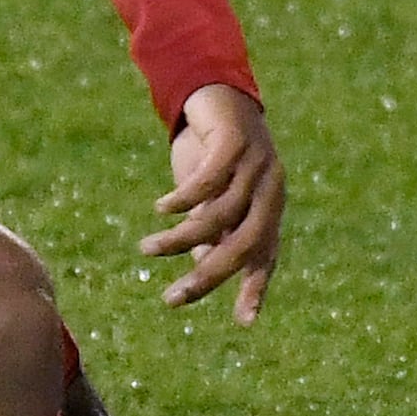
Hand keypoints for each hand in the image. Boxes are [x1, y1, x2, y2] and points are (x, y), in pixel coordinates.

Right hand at [140, 82, 284, 321]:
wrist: (214, 92)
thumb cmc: (212, 153)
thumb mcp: (212, 200)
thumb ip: (213, 232)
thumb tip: (203, 268)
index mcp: (267, 209)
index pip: (266, 256)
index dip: (256, 288)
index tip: (245, 323)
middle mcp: (269, 191)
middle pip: (245, 245)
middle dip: (208, 277)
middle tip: (171, 299)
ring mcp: (257, 165)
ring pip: (220, 217)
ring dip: (180, 239)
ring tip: (147, 249)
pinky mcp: (237, 142)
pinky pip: (210, 180)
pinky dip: (184, 199)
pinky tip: (161, 208)